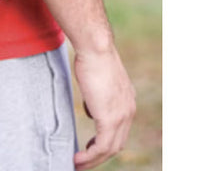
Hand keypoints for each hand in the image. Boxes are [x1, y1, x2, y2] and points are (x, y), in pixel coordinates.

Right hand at [72, 45, 135, 169]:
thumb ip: (96, 98)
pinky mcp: (109, 118)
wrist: (96, 48)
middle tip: (83, 161)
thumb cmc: (92, 57)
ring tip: (78, 165)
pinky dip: (90, 156)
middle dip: (99, 156)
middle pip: (116, 144)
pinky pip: (101, 146)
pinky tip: (78, 158)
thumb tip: (90, 111)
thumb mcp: (97, 81)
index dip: (105, 142)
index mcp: (127, 102)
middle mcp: (129, 112)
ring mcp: (121, 116)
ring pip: (110, 149)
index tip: (90, 147)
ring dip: (93, 160)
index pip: (119, 131)